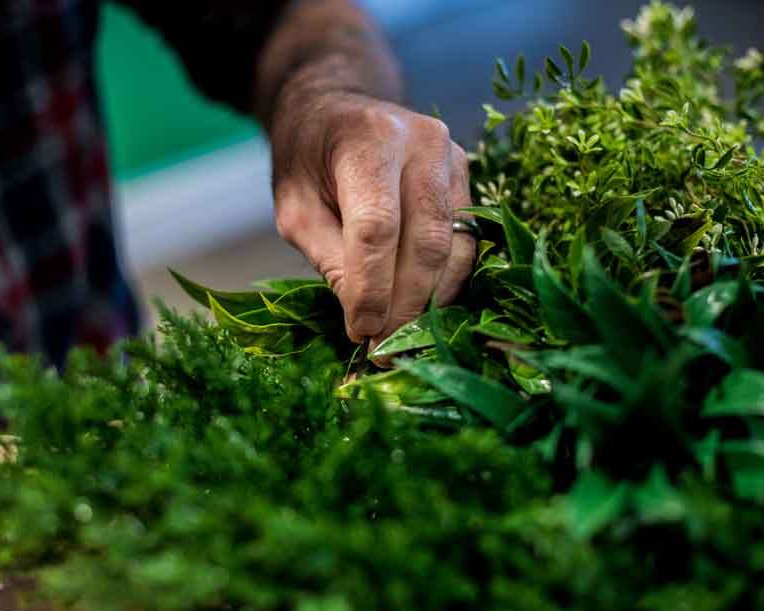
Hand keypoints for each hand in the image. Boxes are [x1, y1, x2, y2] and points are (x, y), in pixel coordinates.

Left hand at [270, 92, 475, 349]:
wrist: (335, 108)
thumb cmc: (306, 160)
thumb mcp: (296, 210)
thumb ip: (330, 260)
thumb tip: (366, 320)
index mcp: (367, 141)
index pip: (377, 228)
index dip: (372, 289)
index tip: (361, 332)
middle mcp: (421, 142)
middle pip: (426, 241)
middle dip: (406, 305)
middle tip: (385, 349)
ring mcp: (452, 156)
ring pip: (456, 246)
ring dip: (432, 301)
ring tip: (403, 338)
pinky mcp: (466, 174)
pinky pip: (467, 240)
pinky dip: (446, 281)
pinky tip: (423, 308)